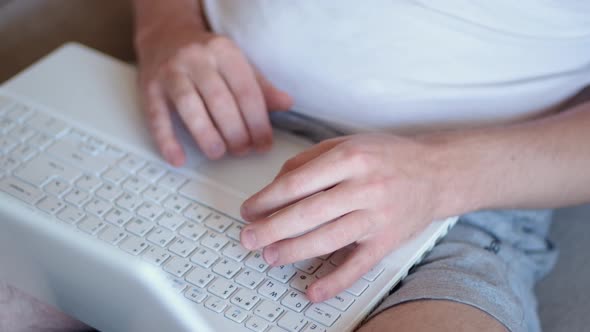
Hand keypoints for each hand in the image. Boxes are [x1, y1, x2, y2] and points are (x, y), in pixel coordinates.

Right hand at [136, 20, 292, 164]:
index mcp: (225, 52)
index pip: (246, 91)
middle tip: (242, 150)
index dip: (258, 122)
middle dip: (235, 132)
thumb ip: (260, 86)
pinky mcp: (149, 87)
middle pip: (220, 101)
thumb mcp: (237, 63)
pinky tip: (178, 158)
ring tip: (218, 153)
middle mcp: (197, 59)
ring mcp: (171, 72)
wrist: (165, 33)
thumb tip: (286, 103)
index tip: (264, 143)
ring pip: (190, 107)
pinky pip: (157, 117)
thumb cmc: (206, 55)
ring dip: (206, 135)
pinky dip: (167, 141)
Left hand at [239, 134, 453, 301]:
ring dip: (293, 251)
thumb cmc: (387, 156)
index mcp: (349, 158)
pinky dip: (335, 282)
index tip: (249, 210)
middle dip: (271, 229)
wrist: (436, 172)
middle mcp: (363, 187)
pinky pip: (358, 266)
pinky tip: (313, 291)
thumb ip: (308, 161)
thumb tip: (274, 186)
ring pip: (328, 239)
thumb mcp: (346, 144)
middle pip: (307, 213)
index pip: (297, 183)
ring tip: (270, 256)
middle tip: (249, 239)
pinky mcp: (387, 240)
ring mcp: (377, 216)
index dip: (266, 200)